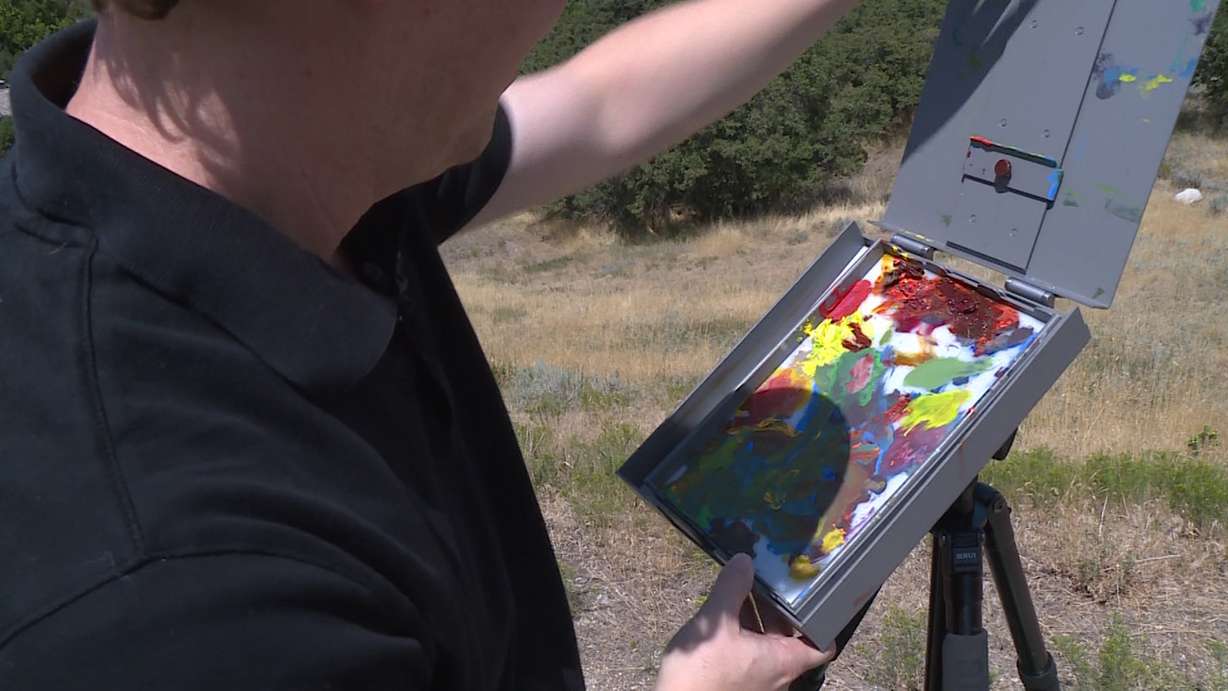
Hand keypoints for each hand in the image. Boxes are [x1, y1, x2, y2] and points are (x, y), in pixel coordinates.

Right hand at [655, 554, 833, 690]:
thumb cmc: (701, 674)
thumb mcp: (716, 623)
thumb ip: (732, 589)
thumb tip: (744, 561)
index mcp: (784, 661)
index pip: (822, 646)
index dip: (823, 622)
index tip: (815, 596)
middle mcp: (777, 675)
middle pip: (790, 637)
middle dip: (779, 608)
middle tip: (769, 580)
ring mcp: (757, 681)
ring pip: (767, 644)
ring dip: (757, 619)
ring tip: (742, 590)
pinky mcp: (738, 683)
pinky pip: (749, 654)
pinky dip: (743, 633)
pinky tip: (725, 615)